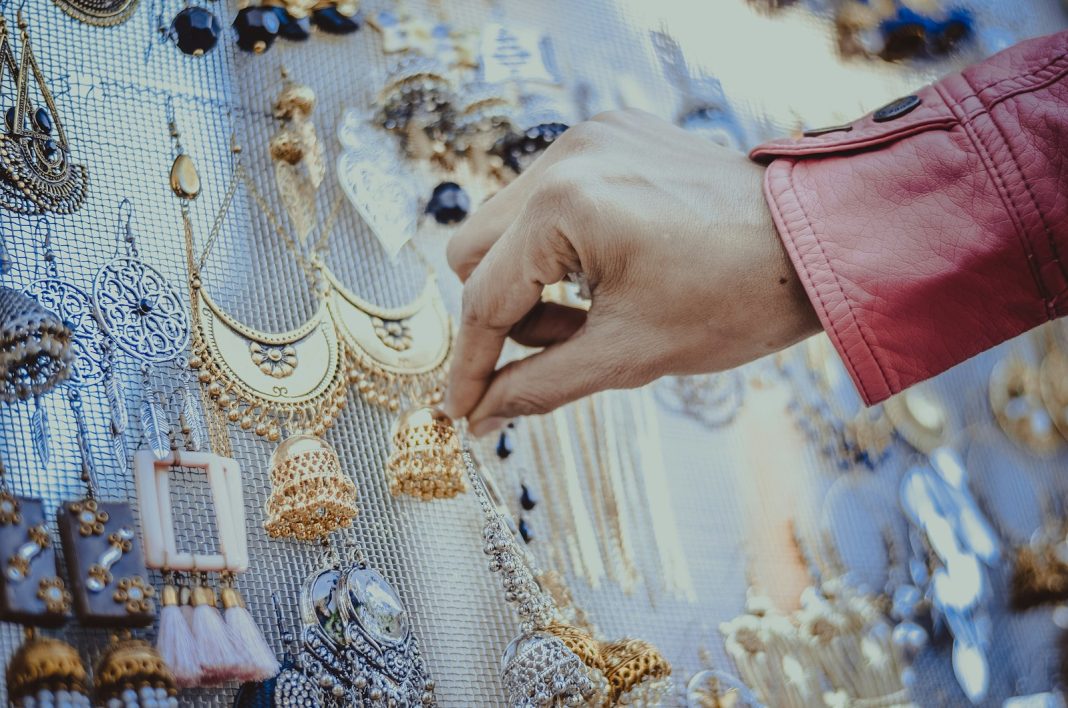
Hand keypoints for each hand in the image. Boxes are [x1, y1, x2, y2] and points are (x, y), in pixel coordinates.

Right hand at [444, 109, 819, 433]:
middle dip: (502, 312)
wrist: (817, 243)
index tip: (460, 411)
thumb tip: (480, 417)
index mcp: (565, 207)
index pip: (484, 298)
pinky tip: (607, 267)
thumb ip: (540, 386)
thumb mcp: (630, 354)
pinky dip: (557, 242)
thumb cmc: (738, 298)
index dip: (470, 365)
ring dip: (528, 277)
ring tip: (593, 307)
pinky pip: (546, 194)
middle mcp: (565, 157)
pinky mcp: (611, 132)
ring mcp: (588, 137)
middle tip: (563, 342)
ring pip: (505, 221)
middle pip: (472, 250)